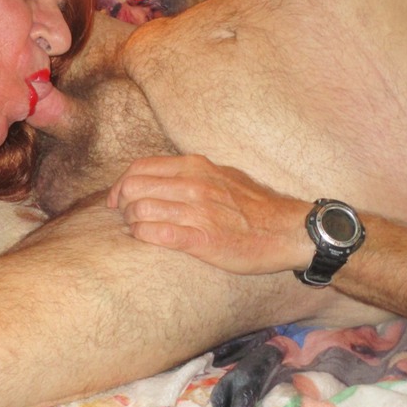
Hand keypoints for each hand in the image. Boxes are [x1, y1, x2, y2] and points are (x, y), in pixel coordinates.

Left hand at [106, 155, 312, 274]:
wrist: (289, 230)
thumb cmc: (253, 206)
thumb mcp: (220, 175)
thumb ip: (189, 174)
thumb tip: (157, 178)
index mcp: (195, 166)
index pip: (138, 168)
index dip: (120, 185)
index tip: (117, 200)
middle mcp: (193, 185)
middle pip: (133, 188)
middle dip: (121, 204)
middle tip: (126, 217)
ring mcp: (197, 212)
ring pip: (140, 211)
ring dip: (131, 222)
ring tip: (138, 230)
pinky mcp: (202, 240)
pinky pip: (156, 234)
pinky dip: (143, 236)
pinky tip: (146, 239)